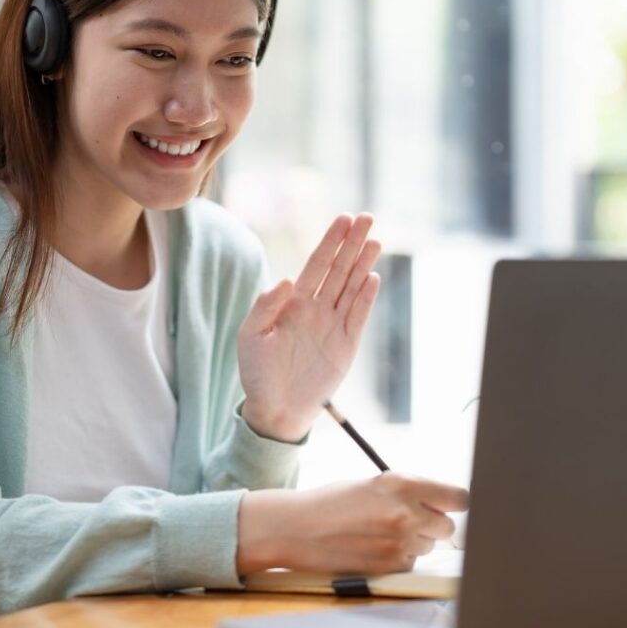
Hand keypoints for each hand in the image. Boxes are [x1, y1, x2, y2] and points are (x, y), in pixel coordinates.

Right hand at [236, 473, 469, 575]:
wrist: (297, 528)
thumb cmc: (332, 502)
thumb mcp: (373, 484)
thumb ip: (408, 491)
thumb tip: (442, 503)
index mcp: (403, 484)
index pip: (458, 497)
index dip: (455, 503)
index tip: (450, 506)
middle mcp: (406, 512)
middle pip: (448, 526)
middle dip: (432, 525)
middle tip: (409, 521)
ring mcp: (400, 542)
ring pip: (428, 546)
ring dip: (414, 542)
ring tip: (381, 533)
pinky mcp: (390, 567)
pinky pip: (411, 564)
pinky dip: (398, 559)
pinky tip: (373, 549)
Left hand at [238, 213, 381, 441]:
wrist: (274, 409)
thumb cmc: (257, 373)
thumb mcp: (251, 336)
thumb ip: (265, 305)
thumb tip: (288, 278)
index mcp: (293, 302)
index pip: (316, 264)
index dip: (330, 241)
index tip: (343, 219)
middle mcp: (317, 309)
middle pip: (339, 269)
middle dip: (353, 243)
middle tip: (367, 217)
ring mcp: (334, 326)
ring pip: (352, 287)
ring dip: (364, 264)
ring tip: (375, 239)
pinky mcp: (346, 346)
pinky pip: (358, 316)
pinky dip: (366, 298)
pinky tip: (372, 277)